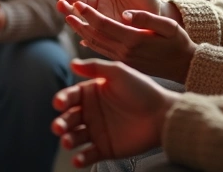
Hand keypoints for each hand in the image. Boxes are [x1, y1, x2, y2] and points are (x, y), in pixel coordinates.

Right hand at [51, 59, 176, 167]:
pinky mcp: (105, 149)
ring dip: (68, 139)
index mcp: (91, 93)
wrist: (163, 114)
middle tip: (59, 127)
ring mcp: (97, 132)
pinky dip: (81, 158)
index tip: (59, 103)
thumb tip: (72, 62)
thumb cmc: (142, 90)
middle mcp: (91, 113)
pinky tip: (78, 159)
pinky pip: (89, 154)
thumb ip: (95, 68)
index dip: (62, 99)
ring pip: (75, 137)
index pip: (70, 96)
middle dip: (61, 123)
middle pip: (69, 118)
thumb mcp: (119, 73)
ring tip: (67, 141)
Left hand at [64, 3, 195, 82]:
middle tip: (63, 5)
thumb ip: (146, 18)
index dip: (89, 13)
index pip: (104, 25)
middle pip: (94, 34)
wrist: (183, 66)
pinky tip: (81, 33)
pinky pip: (101, 50)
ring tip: (66, 16)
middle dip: (77, 19)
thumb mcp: (168, 27)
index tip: (76, 2)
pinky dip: (89, 40)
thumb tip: (126, 13)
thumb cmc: (178, 43)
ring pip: (94, 43)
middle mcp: (124, 51)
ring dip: (79, 29)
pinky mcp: (123, 62)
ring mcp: (122, 58)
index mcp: (134, 39)